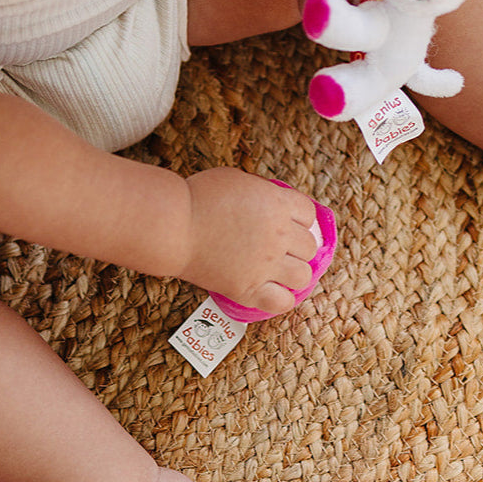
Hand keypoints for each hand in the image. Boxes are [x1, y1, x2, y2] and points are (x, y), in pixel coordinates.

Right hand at [180, 170, 318, 315]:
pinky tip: (272, 292)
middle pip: (309, 247)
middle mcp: (278, 236)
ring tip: (278, 272)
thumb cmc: (197, 198)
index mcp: (277, 204)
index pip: (308, 215)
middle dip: (296, 247)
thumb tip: (269, 202)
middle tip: (278, 249)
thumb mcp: (236, 179)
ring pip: (303, 276)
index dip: (299, 220)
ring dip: (294, 273)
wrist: (173, 226)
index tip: (287, 225)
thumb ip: (261, 192)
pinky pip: (282, 302)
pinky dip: (281, 299)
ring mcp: (265, 265)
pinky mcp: (248, 289)